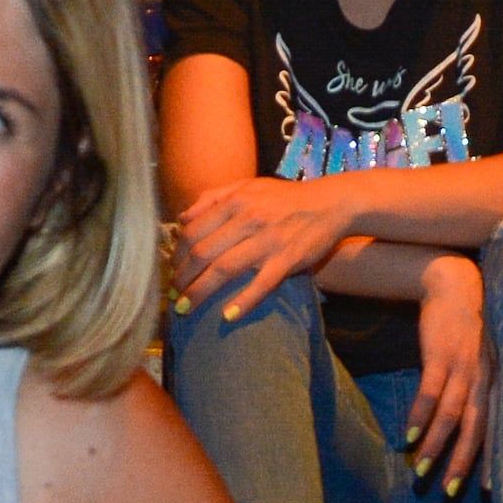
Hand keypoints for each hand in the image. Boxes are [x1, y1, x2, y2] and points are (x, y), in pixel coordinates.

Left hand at [170, 174, 357, 320]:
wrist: (331, 203)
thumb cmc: (286, 197)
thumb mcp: (248, 186)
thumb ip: (213, 197)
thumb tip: (183, 217)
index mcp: (235, 202)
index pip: (193, 230)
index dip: (176, 254)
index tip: (171, 271)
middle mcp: (248, 220)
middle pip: (203, 252)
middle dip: (182, 277)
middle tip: (173, 295)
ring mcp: (268, 241)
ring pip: (224, 269)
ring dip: (200, 292)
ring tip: (186, 308)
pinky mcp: (287, 260)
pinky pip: (261, 284)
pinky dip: (244, 301)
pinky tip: (227, 316)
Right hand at [399, 254, 493, 495]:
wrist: (454, 285)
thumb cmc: (468, 329)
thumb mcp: (482, 360)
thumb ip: (479, 390)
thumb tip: (467, 427)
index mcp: (497, 382)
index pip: (496, 427)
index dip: (490, 459)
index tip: (484, 491)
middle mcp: (486, 377)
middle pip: (475, 427)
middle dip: (462, 461)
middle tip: (449, 491)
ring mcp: (464, 366)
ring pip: (451, 414)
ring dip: (434, 445)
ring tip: (420, 471)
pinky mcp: (440, 354)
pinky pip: (429, 392)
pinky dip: (419, 416)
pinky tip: (407, 436)